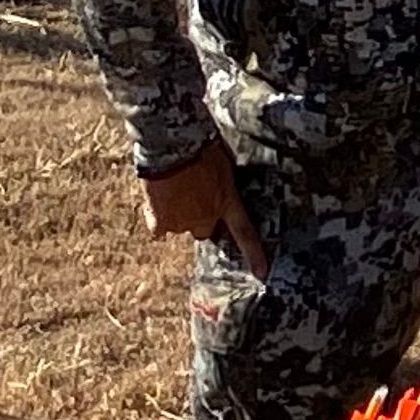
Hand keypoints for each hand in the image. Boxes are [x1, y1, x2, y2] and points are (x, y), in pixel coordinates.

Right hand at [141, 140, 269, 278]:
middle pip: (206, 232)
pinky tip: (159, 201)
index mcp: (227, 204)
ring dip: (180, 215)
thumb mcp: (225, 165)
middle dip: (203, 220)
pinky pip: (160, 229)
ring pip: (183, 227)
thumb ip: (226, 185)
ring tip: (175, 191)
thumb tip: (226, 188)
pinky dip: (158, 218)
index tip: (261, 273)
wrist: (171, 145)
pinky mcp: (160, 220)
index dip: (255, 255)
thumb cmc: (202, 148)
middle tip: (195, 199)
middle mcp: (206, 219)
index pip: (245, 234)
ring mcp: (182, 222)